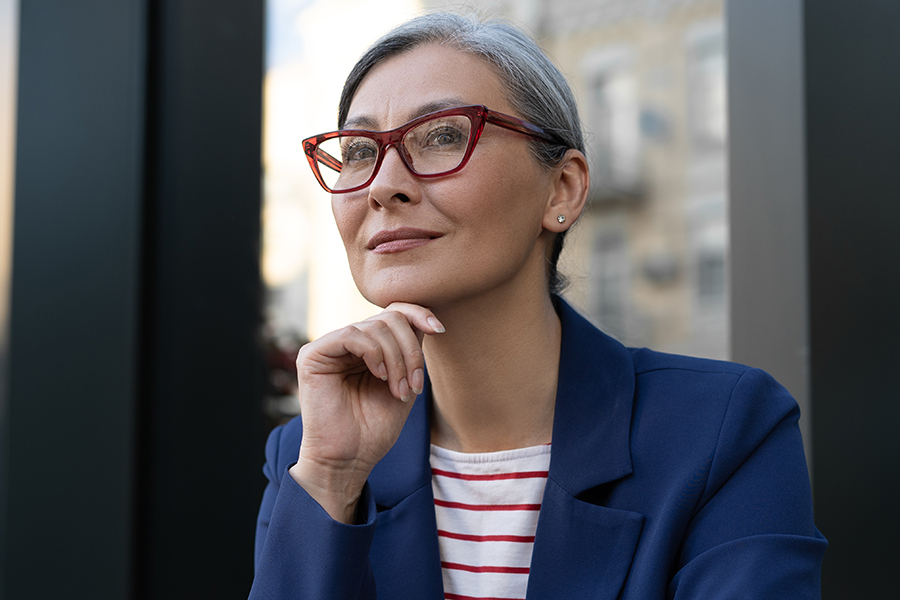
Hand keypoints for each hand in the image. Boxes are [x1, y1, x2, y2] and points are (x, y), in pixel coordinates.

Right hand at [288, 302, 444, 521]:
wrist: (349, 460)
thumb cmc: (375, 428)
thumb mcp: (404, 382)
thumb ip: (411, 350)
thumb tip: (427, 318)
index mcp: (368, 347)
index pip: (393, 312)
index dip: (418, 314)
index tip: (439, 330)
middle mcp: (348, 343)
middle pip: (389, 318)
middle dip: (410, 351)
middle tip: (413, 386)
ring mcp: (329, 347)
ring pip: (375, 326)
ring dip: (397, 360)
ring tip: (398, 390)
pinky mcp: (312, 355)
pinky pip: (351, 335)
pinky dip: (374, 353)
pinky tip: (379, 376)